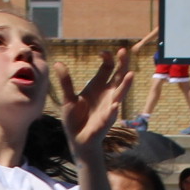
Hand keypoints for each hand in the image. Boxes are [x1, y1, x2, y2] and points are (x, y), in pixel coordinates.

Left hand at [56, 29, 153, 155]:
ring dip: (125, 85)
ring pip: (120, 93)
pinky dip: (113, 110)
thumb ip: (66, 81)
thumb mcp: (68, 98)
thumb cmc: (75, 118)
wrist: (78, 139)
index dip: (108, 58)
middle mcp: (107, 94)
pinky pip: (111, 115)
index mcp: (98, 86)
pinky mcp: (106, 121)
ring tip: (130, 75)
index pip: (108, 67)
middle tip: (124, 51)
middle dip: (122, 64)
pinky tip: (115, 106)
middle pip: (119, 76)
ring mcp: (109, 106)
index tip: (102, 52)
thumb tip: (58, 63)